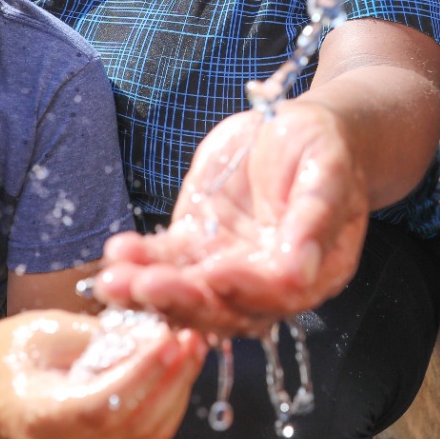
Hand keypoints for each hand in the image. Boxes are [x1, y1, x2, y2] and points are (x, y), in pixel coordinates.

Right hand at [0, 310, 205, 438]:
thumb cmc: (12, 347)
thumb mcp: (51, 329)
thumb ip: (104, 338)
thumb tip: (156, 337)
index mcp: (36, 417)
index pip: (103, 406)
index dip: (143, 373)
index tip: (169, 337)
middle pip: (131, 427)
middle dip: (171, 379)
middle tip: (193, 337)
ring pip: (145, 438)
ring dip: (177, 392)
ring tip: (192, 350)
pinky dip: (166, 406)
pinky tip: (177, 372)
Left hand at [93, 101, 369, 334]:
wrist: (295, 130)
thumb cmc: (324, 149)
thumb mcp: (327, 171)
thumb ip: (316, 219)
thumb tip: (301, 271)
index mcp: (312, 272)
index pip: (276, 293)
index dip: (243, 289)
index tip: (213, 275)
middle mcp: (266, 282)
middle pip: (223, 308)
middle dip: (182, 301)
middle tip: (146, 286)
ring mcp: (226, 266)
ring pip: (186, 294)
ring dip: (147, 293)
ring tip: (113, 282)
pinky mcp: (195, 245)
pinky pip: (165, 262)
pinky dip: (139, 263)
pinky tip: (116, 254)